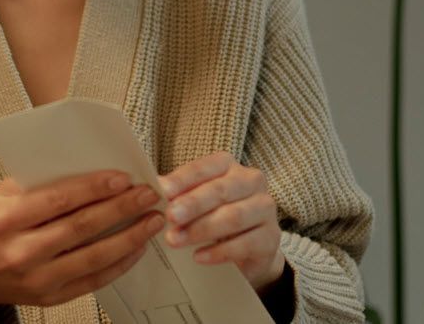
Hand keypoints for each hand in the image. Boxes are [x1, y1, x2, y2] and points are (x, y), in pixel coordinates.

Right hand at [0, 171, 163, 314]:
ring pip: (93, 258)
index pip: (59, 199)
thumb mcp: (0, 194)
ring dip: (129, 238)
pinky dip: (118, 264)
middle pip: (81, 228)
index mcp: (7, 218)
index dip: (94, 188)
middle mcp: (22, 251)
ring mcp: (37, 279)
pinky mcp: (50, 298)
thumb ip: (39, 182)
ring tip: (152, 220)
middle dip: (121, 209)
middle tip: (148, 195)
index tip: (123, 177)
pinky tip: (136, 248)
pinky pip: (92, 281)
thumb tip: (88, 165)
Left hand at [158, 151, 284, 292]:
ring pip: (233, 216)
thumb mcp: (194, 199)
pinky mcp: (271, 237)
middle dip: (193, 204)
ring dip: (202, 229)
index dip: (183, 179)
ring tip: (176, 240)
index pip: (203, 168)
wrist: (249, 248)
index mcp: (228, 165)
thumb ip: (176, 192)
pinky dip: (219, 252)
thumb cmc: (214, 214)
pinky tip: (198, 257)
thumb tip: (152, 186)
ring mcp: (265, 208)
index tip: (162, 191)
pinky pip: (245, 243)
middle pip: (220, 191)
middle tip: (170, 217)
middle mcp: (251, 180)